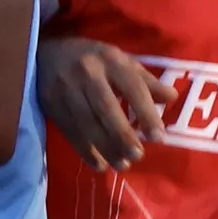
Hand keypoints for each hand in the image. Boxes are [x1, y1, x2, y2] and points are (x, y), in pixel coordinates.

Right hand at [40, 37, 165, 171]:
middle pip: (106, 107)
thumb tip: (172, 97)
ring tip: (122, 165)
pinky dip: (86, 151)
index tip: (158, 138)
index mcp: (110, 59)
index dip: (146, 113)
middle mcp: (87, 73)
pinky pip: (71, 132)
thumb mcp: (121, 61)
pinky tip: (100, 164)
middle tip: (137, 156)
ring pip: (87, 123)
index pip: (132, 87)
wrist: (46, 53)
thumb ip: (145, 80)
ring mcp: (66, 89)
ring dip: (106, 148)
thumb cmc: (93, 59)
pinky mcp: (52, 104)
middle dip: (122, 134)